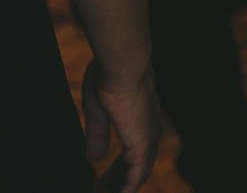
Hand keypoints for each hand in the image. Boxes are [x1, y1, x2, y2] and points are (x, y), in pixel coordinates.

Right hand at [82, 60, 161, 190]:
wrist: (122, 67)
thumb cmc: (108, 80)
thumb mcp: (97, 113)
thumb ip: (98, 136)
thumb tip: (96, 159)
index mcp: (141, 120)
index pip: (133, 152)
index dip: (117, 169)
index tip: (100, 180)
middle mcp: (149, 130)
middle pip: (137, 166)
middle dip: (117, 182)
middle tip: (99, 191)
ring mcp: (148, 138)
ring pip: (137, 173)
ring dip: (119, 187)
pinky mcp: (142, 144)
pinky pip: (135, 176)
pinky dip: (125, 188)